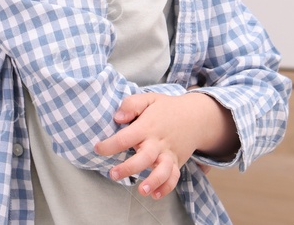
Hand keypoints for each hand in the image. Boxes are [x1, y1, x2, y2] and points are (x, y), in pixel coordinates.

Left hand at [93, 91, 234, 198]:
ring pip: (163, 171)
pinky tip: (155, 195)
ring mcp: (169, 154)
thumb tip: (117, 117)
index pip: (126, 137)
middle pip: (144, 157)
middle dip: (129, 168)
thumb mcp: (149, 98)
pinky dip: (166, 188)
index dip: (109, 145)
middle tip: (113, 174)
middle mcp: (158, 142)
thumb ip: (131, 104)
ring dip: (153, 182)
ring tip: (142, 191)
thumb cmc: (166, 109)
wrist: (196, 116)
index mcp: (147, 126)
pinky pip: (174, 178)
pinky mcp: (176, 162)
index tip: (97, 149)